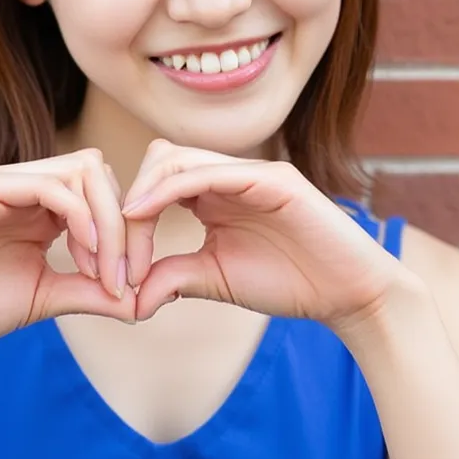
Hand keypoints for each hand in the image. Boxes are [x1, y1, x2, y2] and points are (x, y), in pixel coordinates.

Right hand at [0, 150, 135, 363]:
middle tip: (124, 274)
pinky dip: (79, 219)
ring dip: (105, 223)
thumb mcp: (47, 296)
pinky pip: (49, 186)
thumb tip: (142, 303)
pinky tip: (82, 257)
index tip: (127, 282)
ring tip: (102, 272)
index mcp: (34, 202)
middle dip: (122, 222)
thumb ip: (91, 289)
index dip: (123, 229)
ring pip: (80, 171)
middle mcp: (17, 181)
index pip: (98, 187)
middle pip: (96, 170)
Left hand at [123, 140, 416, 334]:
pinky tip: (145, 213)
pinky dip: (170, 188)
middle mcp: (228, 174)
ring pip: (176, 158)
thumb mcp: (215, 279)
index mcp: (213, 194)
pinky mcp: (273, 178)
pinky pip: (210, 171)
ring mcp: (250, 171)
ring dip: (142, 193)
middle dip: (127, 198)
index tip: (111, 264)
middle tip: (114, 249)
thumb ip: (173, 278)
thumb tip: (130, 300)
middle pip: (158, 159)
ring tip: (124, 231)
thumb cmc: (288, 282)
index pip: (154, 182)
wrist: (348, 295)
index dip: (125, 218)